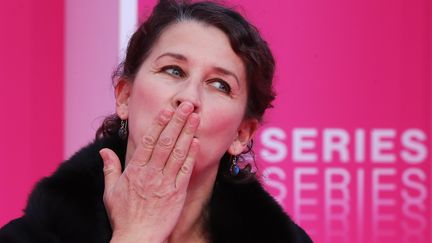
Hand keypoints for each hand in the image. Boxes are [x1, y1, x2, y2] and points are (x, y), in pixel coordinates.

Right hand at [99, 102, 199, 242]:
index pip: (148, 141)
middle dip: (177, 122)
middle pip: (165, 142)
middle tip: (186, 106)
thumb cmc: (124, 216)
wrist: (138, 238)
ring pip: (177, 152)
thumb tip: (104, 151)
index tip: (167, 110)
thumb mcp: (110, 191)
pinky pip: (185, 170)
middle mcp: (151, 173)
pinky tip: (197, 142)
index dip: (159, 124)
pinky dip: (191, 155)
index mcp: (135, 170)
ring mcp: (165, 182)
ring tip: (195, 117)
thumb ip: (110, 168)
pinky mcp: (177, 193)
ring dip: (187, 133)